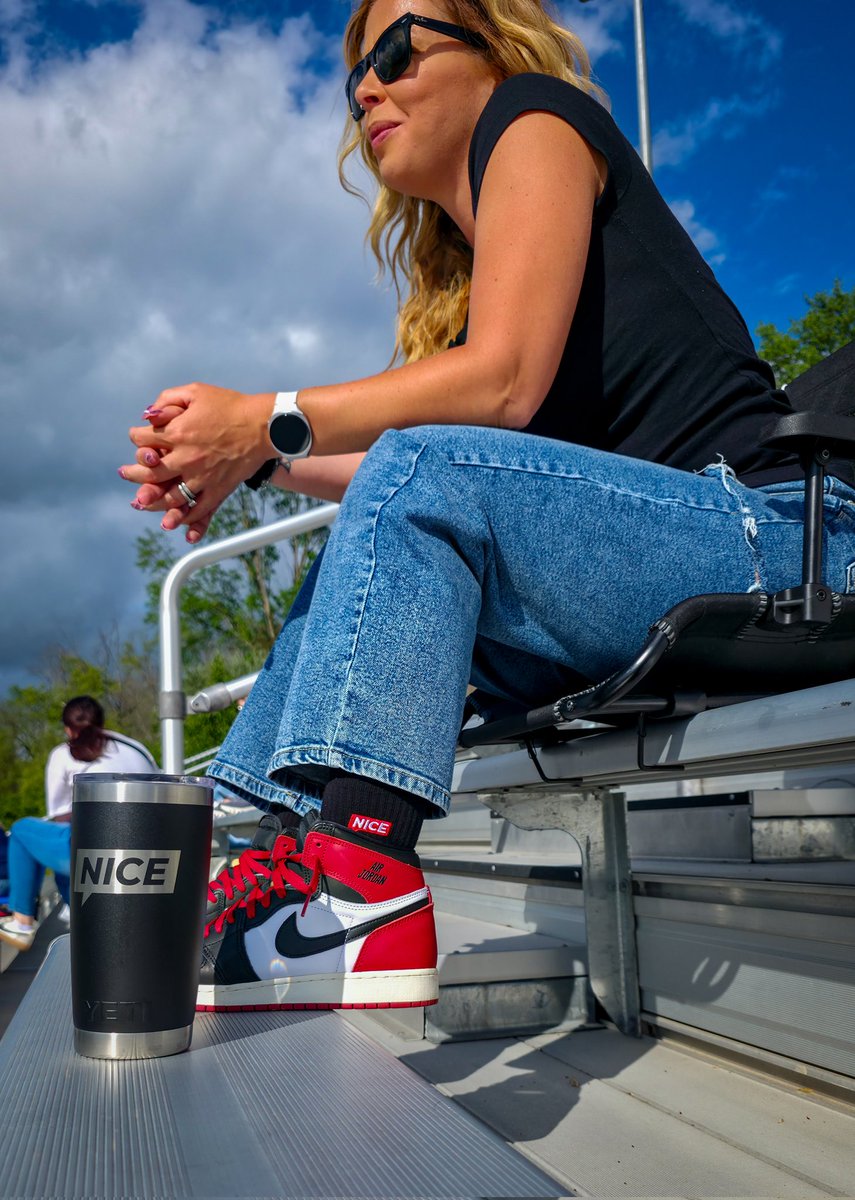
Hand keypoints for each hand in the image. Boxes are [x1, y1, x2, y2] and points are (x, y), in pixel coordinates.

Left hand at [119, 383, 273, 534]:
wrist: (263, 425)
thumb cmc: (231, 405)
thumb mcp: (196, 391)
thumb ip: (168, 399)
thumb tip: (148, 414)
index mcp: (177, 433)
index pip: (142, 439)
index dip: (136, 437)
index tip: (138, 437)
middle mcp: (185, 458)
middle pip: (149, 473)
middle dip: (133, 473)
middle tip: (125, 473)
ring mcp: (202, 477)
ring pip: (170, 497)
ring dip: (153, 501)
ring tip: (142, 501)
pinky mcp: (218, 489)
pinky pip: (197, 509)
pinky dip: (184, 517)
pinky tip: (174, 519)